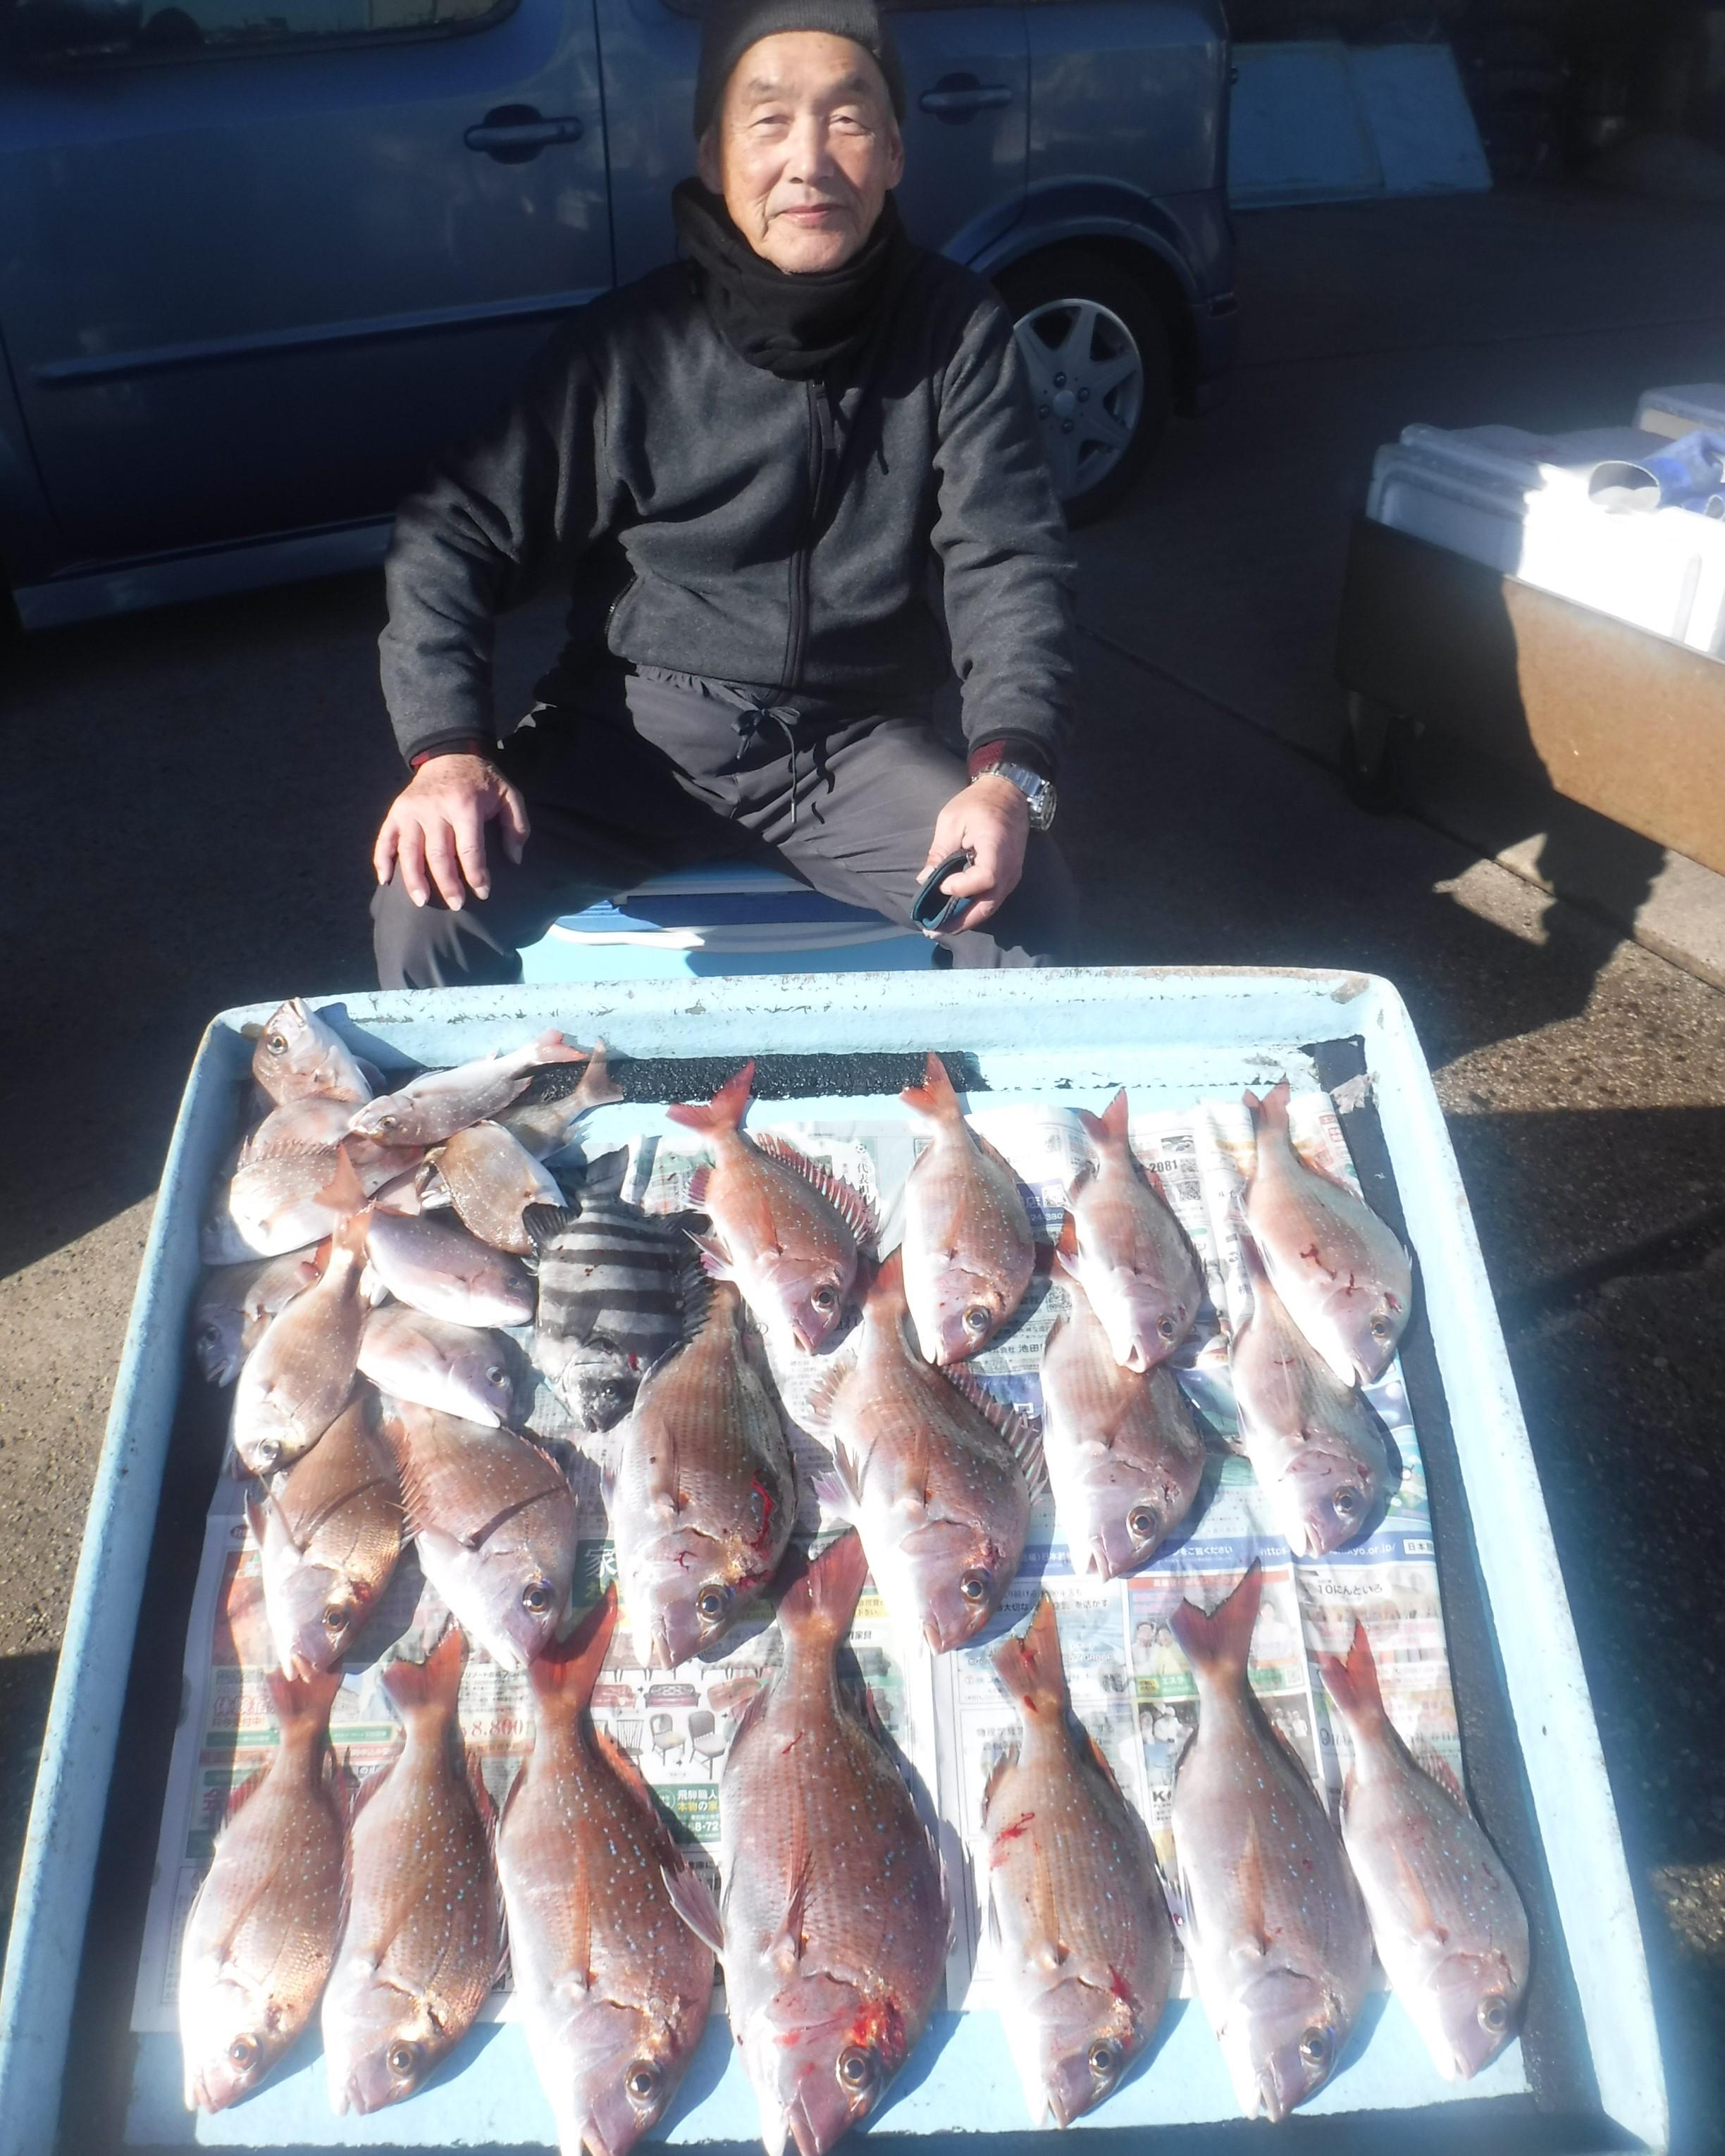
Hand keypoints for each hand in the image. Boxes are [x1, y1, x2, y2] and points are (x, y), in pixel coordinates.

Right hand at [373, 753, 529, 910]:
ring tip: (421, 902)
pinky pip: (385, 838)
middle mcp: (434, 808)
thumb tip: (515, 859)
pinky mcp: (396, 811)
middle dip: (447, 883)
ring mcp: (411, 810)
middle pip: (438, 854)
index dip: (476, 874)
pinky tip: (386, 880)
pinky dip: (382, 860)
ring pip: (409, 851)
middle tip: (456, 905)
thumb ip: (517, 826)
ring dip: (414, 879)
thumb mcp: (509, 795)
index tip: (483, 893)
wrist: (449, 754)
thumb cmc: (482, 781)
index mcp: (464, 805)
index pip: (469, 849)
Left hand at [918, 774, 1027, 934]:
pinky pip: (993, 899)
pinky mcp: (1009, 877)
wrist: (1008, 794)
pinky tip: (956, 915)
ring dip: (966, 920)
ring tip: (941, 928)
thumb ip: (939, 852)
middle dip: (960, 921)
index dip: (961, 886)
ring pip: (990, 906)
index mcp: (996, 847)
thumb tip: (925, 881)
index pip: (984, 878)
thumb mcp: (951, 821)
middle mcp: (1010, 867)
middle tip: (932, 930)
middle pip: (988, 904)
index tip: (941, 884)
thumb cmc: (977, 803)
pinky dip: (974, 910)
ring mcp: (1013, 874)